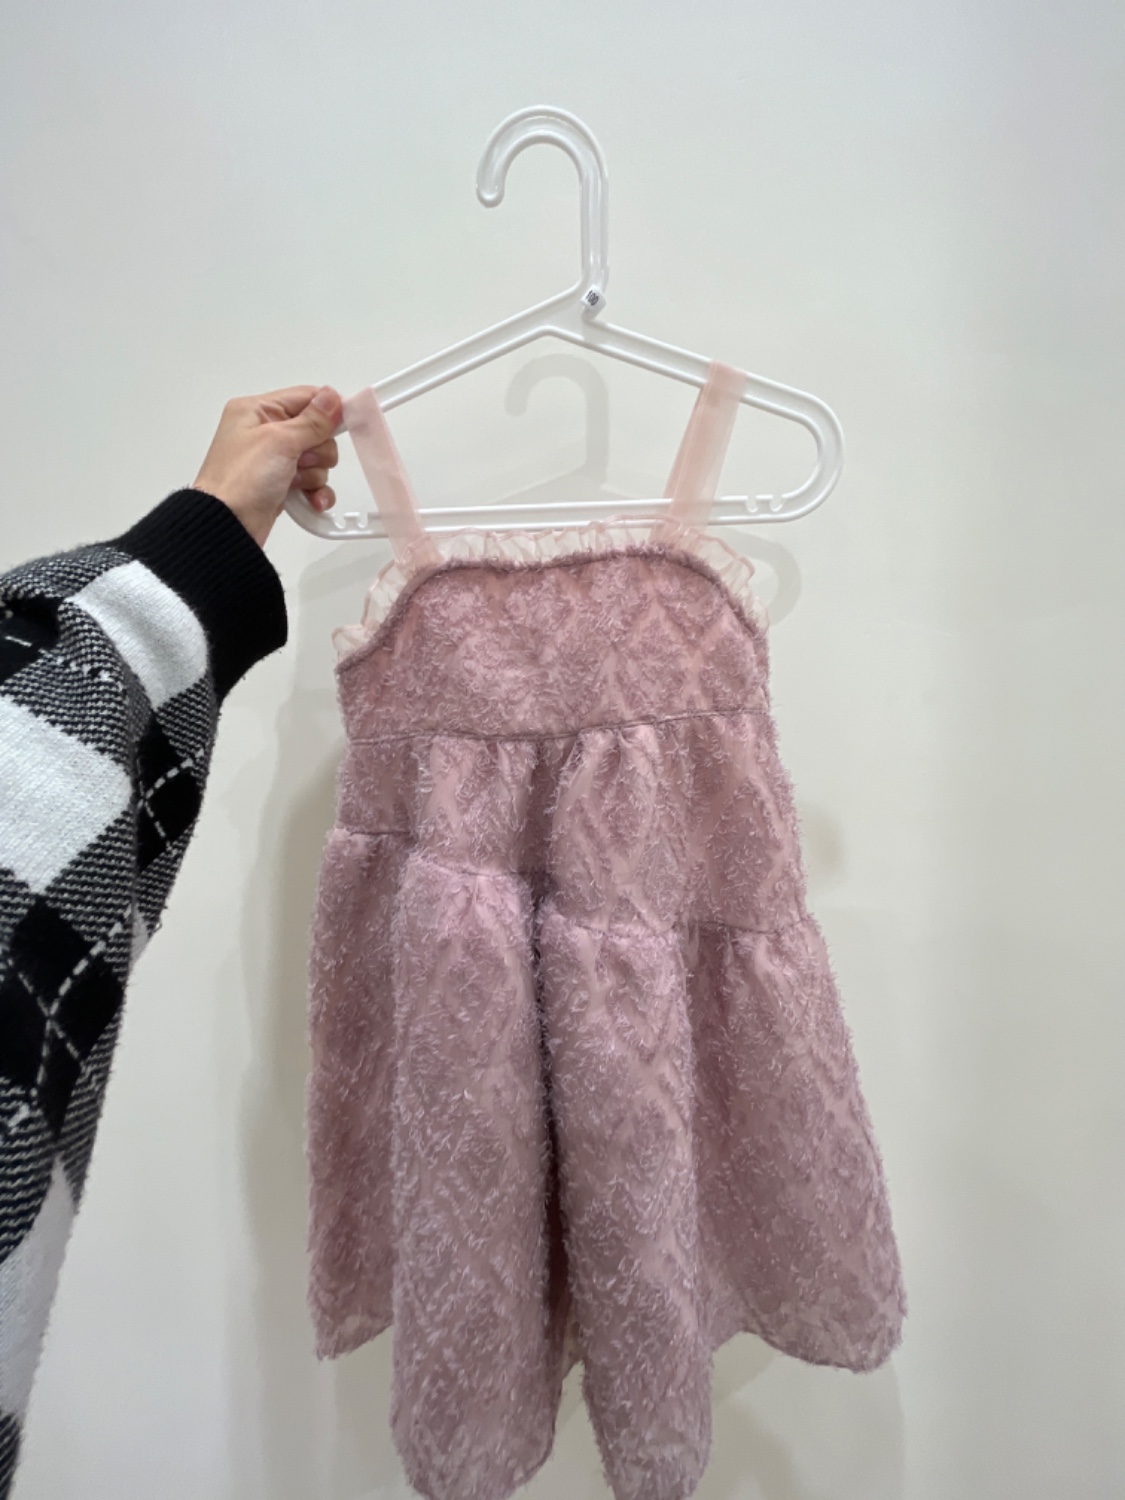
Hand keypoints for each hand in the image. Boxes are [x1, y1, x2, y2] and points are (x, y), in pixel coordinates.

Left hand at [192, 384, 342, 545]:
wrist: (227, 526)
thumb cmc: (243, 478)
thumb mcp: (279, 441)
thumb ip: (312, 420)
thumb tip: (332, 396)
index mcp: (257, 410)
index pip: (304, 397)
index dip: (327, 410)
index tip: (346, 422)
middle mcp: (265, 432)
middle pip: (316, 431)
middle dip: (317, 451)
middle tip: (301, 461)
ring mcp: (274, 460)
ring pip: (317, 460)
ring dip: (314, 474)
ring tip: (295, 484)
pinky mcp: (281, 485)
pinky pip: (312, 483)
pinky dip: (315, 492)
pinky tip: (312, 502)